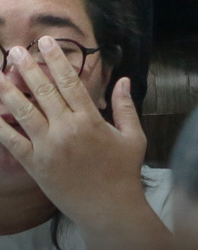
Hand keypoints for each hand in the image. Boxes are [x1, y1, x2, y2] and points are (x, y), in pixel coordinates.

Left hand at [0, 40, 146, 227]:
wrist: (106, 207)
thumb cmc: (123, 171)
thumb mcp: (133, 136)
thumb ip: (125, 106)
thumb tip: (123, 80)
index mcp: (90, 120)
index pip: (70, 82)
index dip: (57, 60)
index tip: (46, 42)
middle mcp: (65, 129)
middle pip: (43, 92)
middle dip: (29, 68)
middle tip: (16, 51)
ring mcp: (47, 147)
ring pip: (23, 113)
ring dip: (8, 91)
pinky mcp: (34, 164)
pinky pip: (12, 142)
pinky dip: (0, 126)